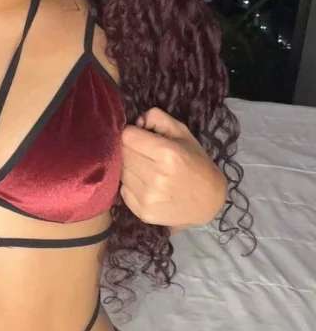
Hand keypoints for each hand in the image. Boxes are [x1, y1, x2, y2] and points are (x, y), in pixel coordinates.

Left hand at [119, 107, 226, 229]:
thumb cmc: (195, 162)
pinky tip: (146, 184)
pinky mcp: (143, 212)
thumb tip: (136, 121)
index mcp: (167, 153)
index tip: (141, 137)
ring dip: (129, 167)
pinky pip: (123, 189)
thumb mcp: (182, 133)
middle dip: (130, 149)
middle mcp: (155, 177)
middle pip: (122, 153)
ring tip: (146, 168)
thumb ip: (157, 118)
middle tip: (144, 153)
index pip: (127, 136)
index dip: (132, 133)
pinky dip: (131, 184)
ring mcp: (148, 197)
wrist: (209, 201)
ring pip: (120, 171)